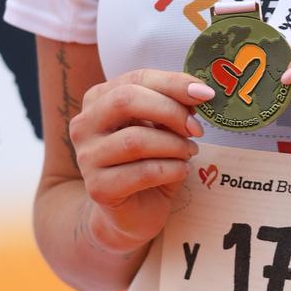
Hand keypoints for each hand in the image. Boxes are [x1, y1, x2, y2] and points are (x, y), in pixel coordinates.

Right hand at [69, 68, 214, 252]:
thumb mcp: (162, 128)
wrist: (133, 212)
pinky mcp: (98, 188)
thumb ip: (172, 106)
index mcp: (98, 100)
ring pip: (135, 140)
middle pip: (126, 101)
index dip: (173, 83)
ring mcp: (87, 157)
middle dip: (170, 111)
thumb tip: (199, 91)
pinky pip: (143, 172)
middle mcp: (84, 125)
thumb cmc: (149, 162)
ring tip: (190, 152)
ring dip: (174, 145)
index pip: (136, 78)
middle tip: (197, 128)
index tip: (206, 94)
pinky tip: (181, 170)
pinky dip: (172, 169)